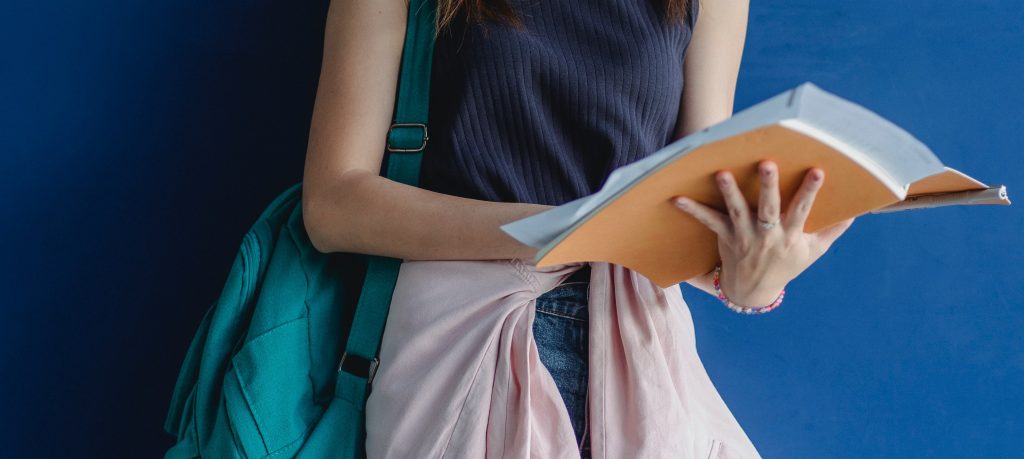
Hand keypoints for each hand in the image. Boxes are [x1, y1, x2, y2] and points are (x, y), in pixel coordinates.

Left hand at [671, 160, 855, 306]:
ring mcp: (745, 237)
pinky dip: (693, 210)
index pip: (803, 210)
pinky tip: (677, 198)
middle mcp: (767, 236)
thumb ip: (833, 230)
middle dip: (769, 186)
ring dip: (729, 192)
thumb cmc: (787, 266)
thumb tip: (857, 211)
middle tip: (767, 163)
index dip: (810, 191)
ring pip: (737, 211)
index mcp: (791, 236)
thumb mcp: (813, 252)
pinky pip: (709, 221)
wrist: (753, 292)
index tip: (818, 170)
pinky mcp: (726, 238)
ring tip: (722, 173)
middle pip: (769, 208)